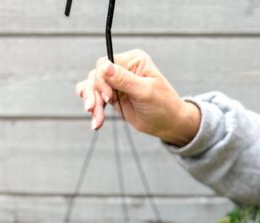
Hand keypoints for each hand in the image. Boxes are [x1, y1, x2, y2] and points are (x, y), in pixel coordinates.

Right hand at [74, 49, 200, 145]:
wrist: (167, 123)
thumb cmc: (162, 105)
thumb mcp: (144, 91)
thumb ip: (123, 79)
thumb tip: (104, 65)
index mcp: (133, 61)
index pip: (105, 63)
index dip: (101, 80)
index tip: (108, 98)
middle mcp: (123, 69)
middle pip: (95, 76)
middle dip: (93, 95)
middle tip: (94, 110)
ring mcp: (116, 83)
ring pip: (91, 88)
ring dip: (92, 104)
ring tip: (97, 120)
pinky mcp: (112, 96)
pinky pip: (94, 98)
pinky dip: (93, 110)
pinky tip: (97, 123)